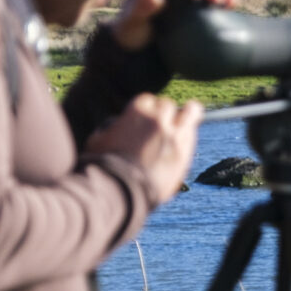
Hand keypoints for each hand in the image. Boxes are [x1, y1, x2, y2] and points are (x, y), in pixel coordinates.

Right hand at [84, 92, 202, 204]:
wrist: (122, 190)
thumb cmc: (105, 167)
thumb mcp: (97, 141)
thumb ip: (109, 129)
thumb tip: (114, 126)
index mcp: (137, 112)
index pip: (147, 100)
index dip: (146, 109)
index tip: (146, 117)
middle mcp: (158, 119)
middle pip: (167, 105)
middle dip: (163, 113)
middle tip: (162, 122)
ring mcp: (174, 135)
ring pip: (190, 112)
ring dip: (188, 113)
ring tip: (189, 112)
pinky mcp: (184, 153)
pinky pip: (193, 134)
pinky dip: (190, 133)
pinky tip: (188, 134)